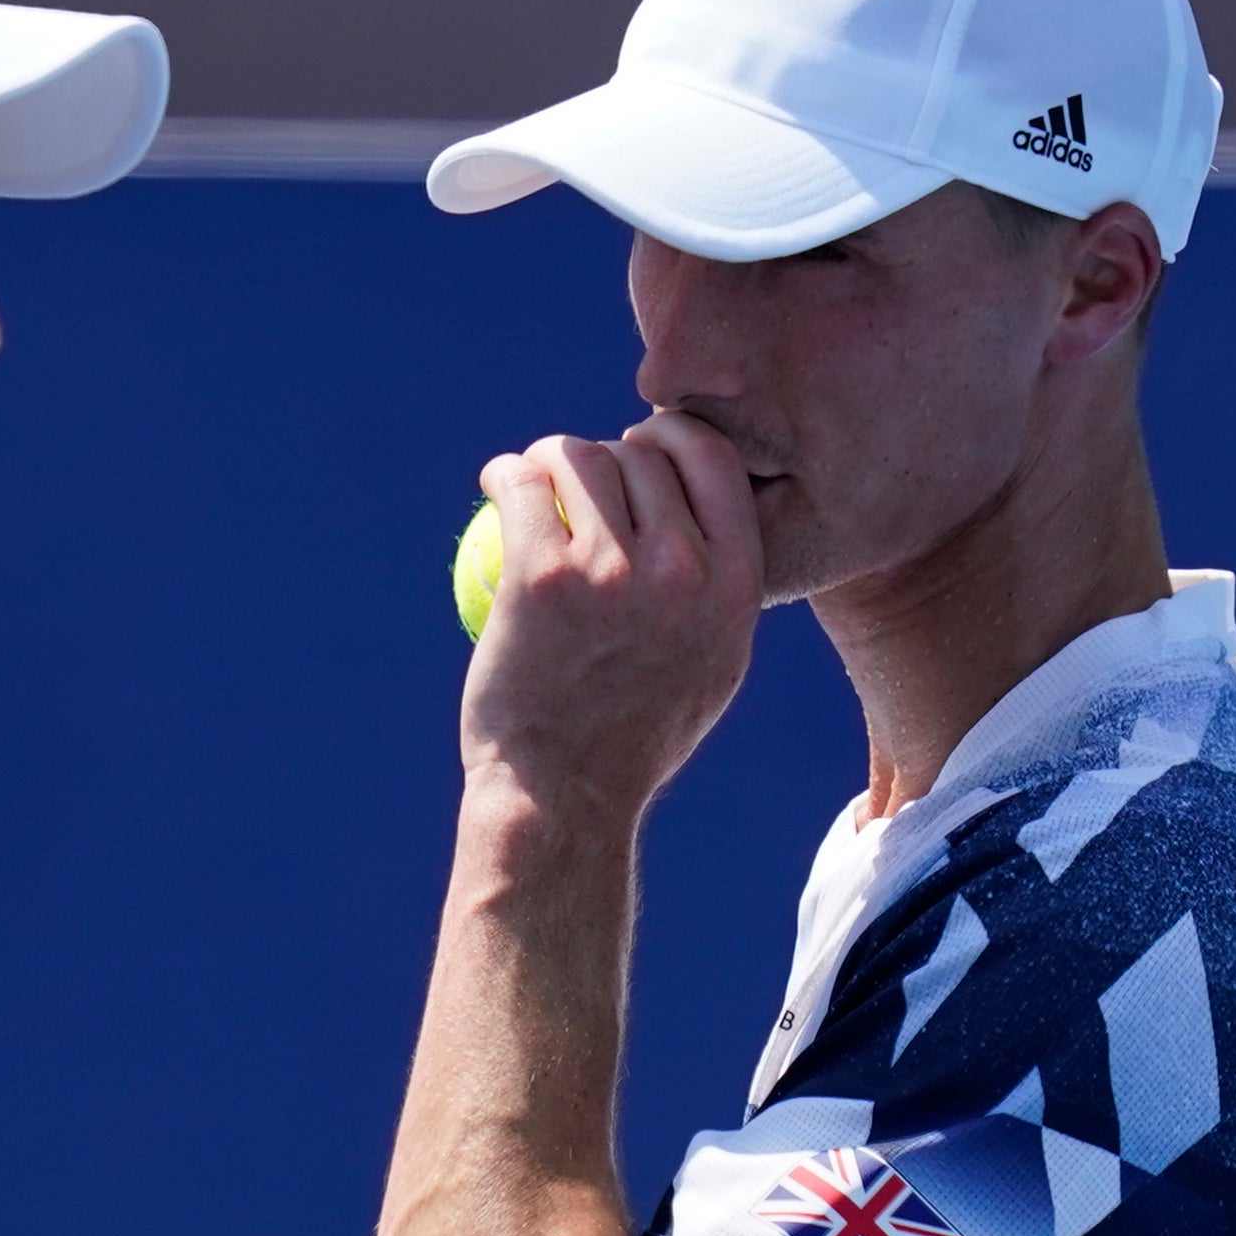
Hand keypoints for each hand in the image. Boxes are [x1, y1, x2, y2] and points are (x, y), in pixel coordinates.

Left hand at [459, 412, 763, 822]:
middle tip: (576, 480)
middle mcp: (683, 571)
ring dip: (550, 458)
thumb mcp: (713, 665)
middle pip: (641, 453)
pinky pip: (522, 486)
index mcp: (736, 585)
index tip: (642, 454)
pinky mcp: (542, 579)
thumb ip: (715, 587)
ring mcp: (612, 573)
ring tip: (533, 482)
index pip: (714, 458)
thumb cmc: (633, 738)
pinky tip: (499, 484)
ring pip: (579, 457)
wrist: (565, 797)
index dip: (672, 438)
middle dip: (605, 451)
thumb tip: (699, 512)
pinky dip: (507, 473)